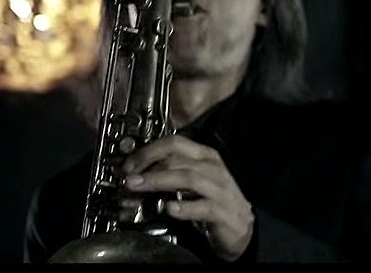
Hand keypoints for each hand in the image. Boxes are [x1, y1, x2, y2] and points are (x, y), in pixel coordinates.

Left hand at [121, 135, 253, 261]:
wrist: (241, 226)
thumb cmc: (211, 200)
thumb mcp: (192, 181)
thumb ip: (169, 175)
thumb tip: (136, 177)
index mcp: (204, 155)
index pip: (174, 143)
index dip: (148, 151)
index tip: (129, 165)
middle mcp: (213, 168)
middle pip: (177, 159)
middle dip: (148, 167)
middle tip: (129, 178)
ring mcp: (220, 189)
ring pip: (188, 178)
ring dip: (159, 181)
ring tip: (140, 188)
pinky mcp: (223, 211)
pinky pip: (203, 206)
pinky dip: (185, 207)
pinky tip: (170, 209)